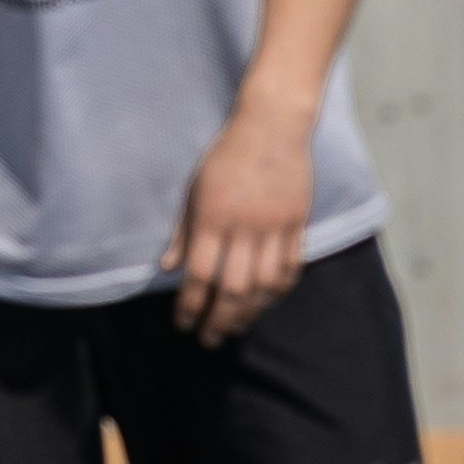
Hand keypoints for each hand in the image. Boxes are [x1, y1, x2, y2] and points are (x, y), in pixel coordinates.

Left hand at [161, 98, 315, 338]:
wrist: (272, 125)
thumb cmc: (226, 156)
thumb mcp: (193, 189)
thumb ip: (183, 232)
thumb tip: (166, 268)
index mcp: (212, 217)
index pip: (199, 274)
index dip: (190, 305)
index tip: (184, 323)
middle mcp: (244, 225)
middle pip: (233, 288)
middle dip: (220, 319)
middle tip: (210, 338)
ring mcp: (274, 225)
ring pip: (265, 284)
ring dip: (250, 312)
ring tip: (237, 325)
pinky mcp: (297, 222)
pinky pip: (290, 267)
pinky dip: (278, 289)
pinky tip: (266, 300)